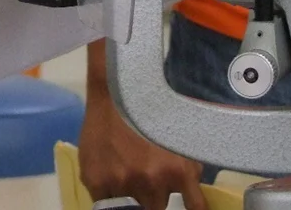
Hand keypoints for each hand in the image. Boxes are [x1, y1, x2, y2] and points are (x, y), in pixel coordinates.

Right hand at [79, 79, 207, 209]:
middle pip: (158, 208)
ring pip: (132, 209)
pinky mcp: (96, 183)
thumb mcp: (179, 138)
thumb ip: (188, 170)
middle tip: (149, 181)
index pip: (193, 208)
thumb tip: (192, 195)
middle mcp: (151, 181)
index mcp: (177, 171)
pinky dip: (110, 195)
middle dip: (156, 198)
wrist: (114, 92)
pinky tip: (111, 176)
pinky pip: (105, 204)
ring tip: (130, 175)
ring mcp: (122, 184)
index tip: (183, 208)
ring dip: (133, 197)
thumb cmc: (151, 111)